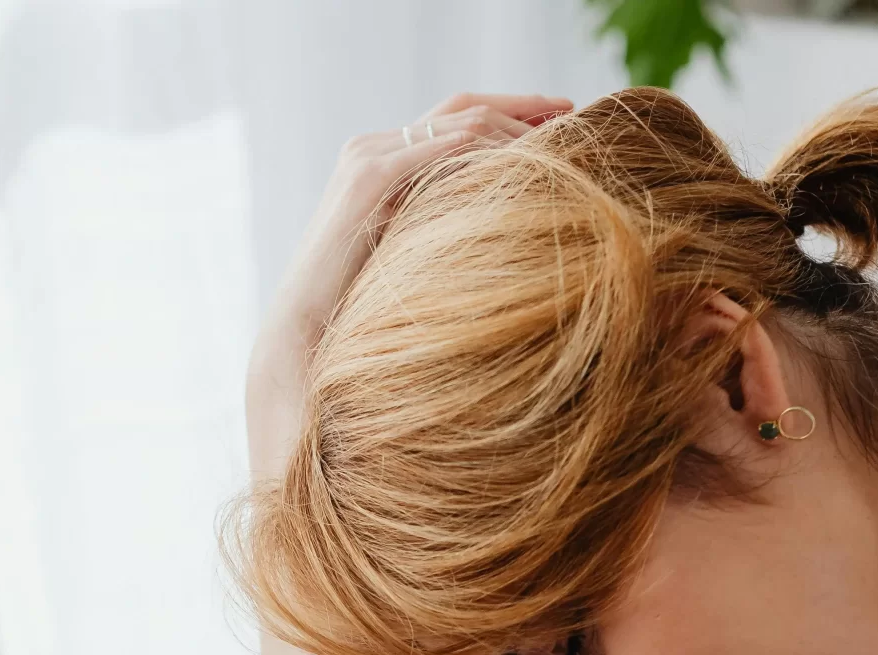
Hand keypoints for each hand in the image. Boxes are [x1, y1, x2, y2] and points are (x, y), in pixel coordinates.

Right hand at [246, 92, 571, 481]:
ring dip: (510, 125)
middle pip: (460, 107)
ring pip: (454, 123)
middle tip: (570, 108)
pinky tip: (520, 155)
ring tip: (556, 137)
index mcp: (386, 162)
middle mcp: (374, 147)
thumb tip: (502, 230)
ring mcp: (367, 157)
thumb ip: (444, 227)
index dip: (510, 113)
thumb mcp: (414, 253)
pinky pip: (434, 150)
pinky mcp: (366, 177)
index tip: (559, 119)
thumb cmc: (361, 304)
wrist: (307, 326)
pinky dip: (479, 149)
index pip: (456, 121)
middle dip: (520, 104)